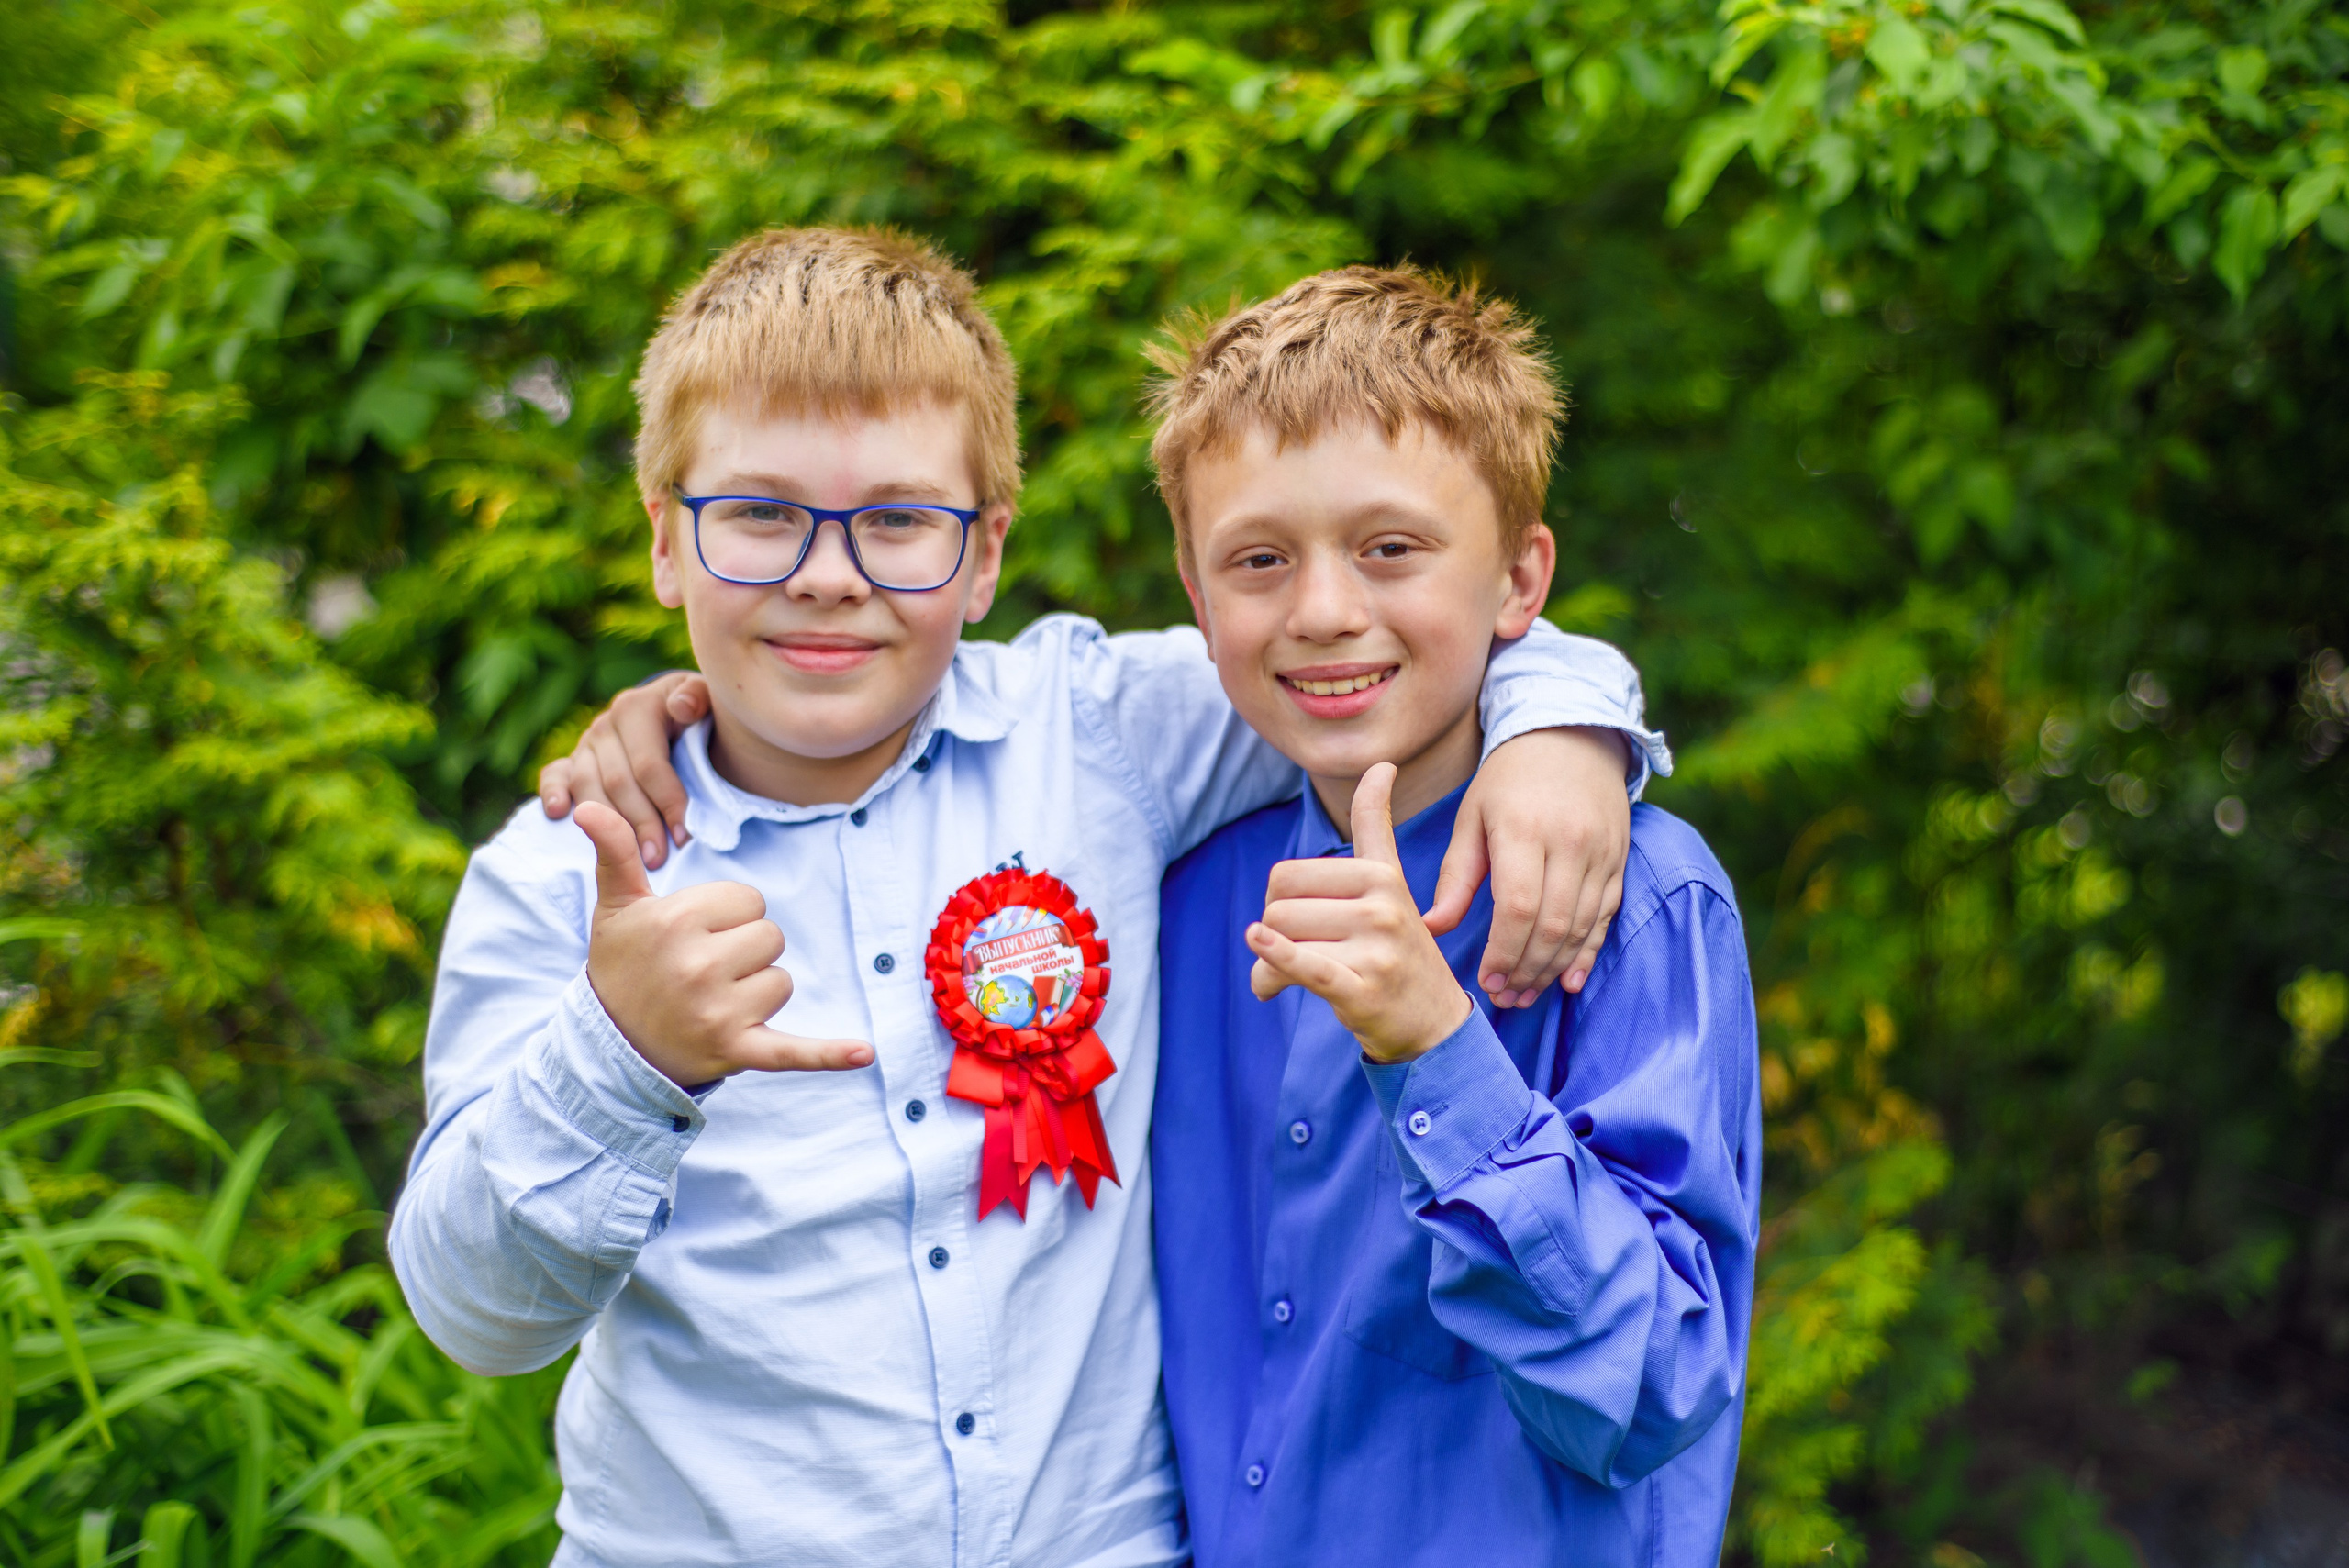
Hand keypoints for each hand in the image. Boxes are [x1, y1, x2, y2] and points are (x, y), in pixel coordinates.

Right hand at [538, 672, 712, 868]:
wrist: (676, 714)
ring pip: (587, 786)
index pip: (649, 764)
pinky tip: (557, 813)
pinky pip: (554, 775)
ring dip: (606, 824)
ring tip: (631, 858)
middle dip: (640, 824)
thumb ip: (699, 698)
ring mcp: (586, 743)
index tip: (684, 836)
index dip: (668, 802)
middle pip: (618, 782)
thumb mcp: (708, 700)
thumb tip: (681, 708)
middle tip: (659, 858)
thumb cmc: (698, 716)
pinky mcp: (572, 760)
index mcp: (637, 708)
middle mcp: (607, 725)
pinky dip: (553, 793)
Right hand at [577, 801, 873, 1083]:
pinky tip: (864, 1052)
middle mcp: (698, 965)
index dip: (726, 916)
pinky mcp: (737, 1050)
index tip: (692, 937)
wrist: (612, 1048)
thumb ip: (615, 854)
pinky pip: (794, 1051)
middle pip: (770, 937)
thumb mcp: (616, 908)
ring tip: (713, 1001)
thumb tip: (587, 806)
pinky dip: (829, 1054)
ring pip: (781, 981)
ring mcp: (719, 1011)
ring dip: (757, 990)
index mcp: (675, 921)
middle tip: (701, 971)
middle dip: (745, 951)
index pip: (748, 900)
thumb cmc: (623, 966)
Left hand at [1245, 764, 1473, 1064]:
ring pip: (1283, 939)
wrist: (1434, 1022)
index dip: (1278, 898)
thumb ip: (1376, 826)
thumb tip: (1382, 765)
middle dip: (1274, 934)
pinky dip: (1276, 958)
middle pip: (1278, 908)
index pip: (1288, 875)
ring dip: (1268, 968)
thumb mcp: (1392, 884)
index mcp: (1381, 875)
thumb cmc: (1398, 950)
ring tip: (1286, 982)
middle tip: (1297, 956)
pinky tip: (1260, 953)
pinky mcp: (1364, 988)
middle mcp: (1382, 905)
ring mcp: (1376, 947)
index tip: (1298, 907)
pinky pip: (1306, 965)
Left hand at [1429, 726, 1629, 1005]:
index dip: (1502, 952)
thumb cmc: (1508, 780)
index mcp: (1523, 829)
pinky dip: (1588, 952)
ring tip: (1526, 995)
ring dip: (1553, 969)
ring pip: (1582, 927)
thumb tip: (1431, 927)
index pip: (1517, 906)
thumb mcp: (1471, 817)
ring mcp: (1601, 852)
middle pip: (1552, 925)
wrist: (1572, 736)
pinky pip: (1606, 916)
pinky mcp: (1619, 860)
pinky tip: (1568, 981)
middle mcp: (1570, 842)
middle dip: (1526, 970)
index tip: (1484, 980)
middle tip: (1503, 999)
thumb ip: (1455, 875)